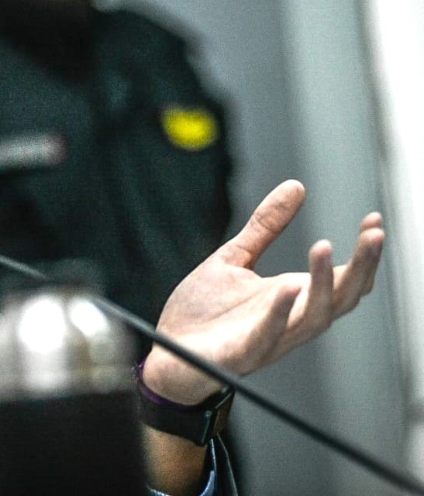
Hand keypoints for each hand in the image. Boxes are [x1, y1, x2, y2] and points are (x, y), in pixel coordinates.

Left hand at [141, 179, 383, 403]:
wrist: (165, 353)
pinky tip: (288, 287)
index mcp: (291, 297)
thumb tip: (296, 186)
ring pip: (313, 318)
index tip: (374, 220)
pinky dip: (280, 313)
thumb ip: (265, 227)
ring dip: (324, 284)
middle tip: (373, 234)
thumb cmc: (203, 313)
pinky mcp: (240, 353)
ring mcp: (268, 338)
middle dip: (362, 267)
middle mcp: (289, 319)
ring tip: (323, 247)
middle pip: (342, 299)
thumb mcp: (234, 258)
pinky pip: (268, 336)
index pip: (343, 279)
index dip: (364, 254)